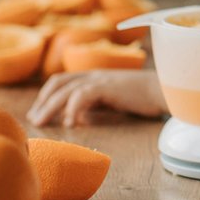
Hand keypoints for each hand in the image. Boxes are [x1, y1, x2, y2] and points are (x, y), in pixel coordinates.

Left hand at [27, 69, 165, 127]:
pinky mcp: (107, 86)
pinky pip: (82, 96)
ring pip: (65, 90)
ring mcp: (100, 79)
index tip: (38, 112)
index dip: (46, 95)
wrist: (166, 90)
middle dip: (42, 102)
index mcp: (94, 76)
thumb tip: (80, 117)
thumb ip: (97, 105)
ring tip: (42, 124)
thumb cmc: (144, 98)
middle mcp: (93, 75)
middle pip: (58, 84)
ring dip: (50, 107)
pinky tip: (70, 124)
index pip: (62, 81)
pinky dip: (72, 109)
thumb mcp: (114, 100)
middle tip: (33, 121)